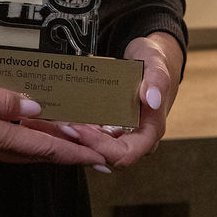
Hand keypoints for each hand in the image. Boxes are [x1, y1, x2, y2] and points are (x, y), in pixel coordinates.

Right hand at [0, 68, 113, 168]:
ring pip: (22, 151)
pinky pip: (5, 146)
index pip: (44, 146)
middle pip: (38, 153)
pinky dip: (27, 142)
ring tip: (74, 143)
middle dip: (70, 153)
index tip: (102, 155)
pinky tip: (29, 133)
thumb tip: (35, 107)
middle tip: (98, 151)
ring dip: (50, 149)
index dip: (75, 150)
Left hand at [64, 31, 183, 172]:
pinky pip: (93, 136)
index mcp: (150, 132)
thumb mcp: (156, 64)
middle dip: (84, 144)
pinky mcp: (110, 128)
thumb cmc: (153, 64)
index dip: (100, 147)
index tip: (81, 129)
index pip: (124, 154)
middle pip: (107, 156)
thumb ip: (157, 80)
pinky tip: (65, 118)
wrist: (147, 61)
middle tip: (64, 126)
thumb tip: (152, 99)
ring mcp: (122, 134)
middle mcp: (136, 139)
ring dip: (78, 139)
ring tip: (60, 123)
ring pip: (97, 148)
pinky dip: (79, 129)